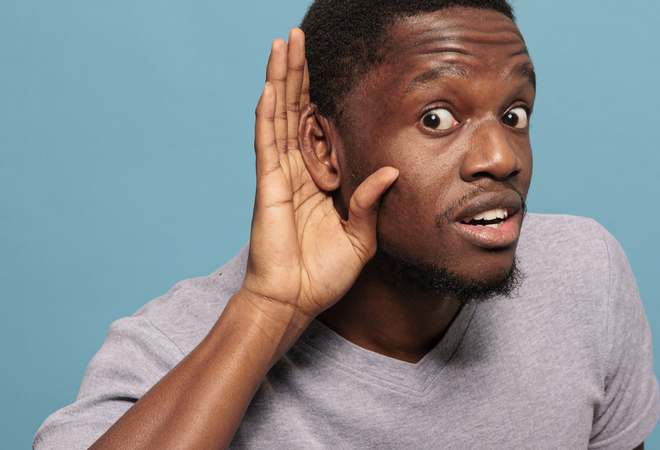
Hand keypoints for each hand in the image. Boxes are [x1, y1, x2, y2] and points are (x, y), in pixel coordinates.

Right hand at [241, 29, 397, 319]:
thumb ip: (371, 203)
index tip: (320, 63)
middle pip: (294, 109)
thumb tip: (392, 171)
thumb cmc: (324, 275)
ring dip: (280, 79)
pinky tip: (270, 86)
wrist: (296, 302)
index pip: (315, 125)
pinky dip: (267, 114)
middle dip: (296, 71)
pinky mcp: (268, 187)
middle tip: (296, 35)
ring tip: (282, 44)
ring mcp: (279, 176)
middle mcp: (295, 170)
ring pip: (278, 116)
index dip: (316, 92)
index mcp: (317, 179)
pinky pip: (267, 143)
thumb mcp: (360, 238)